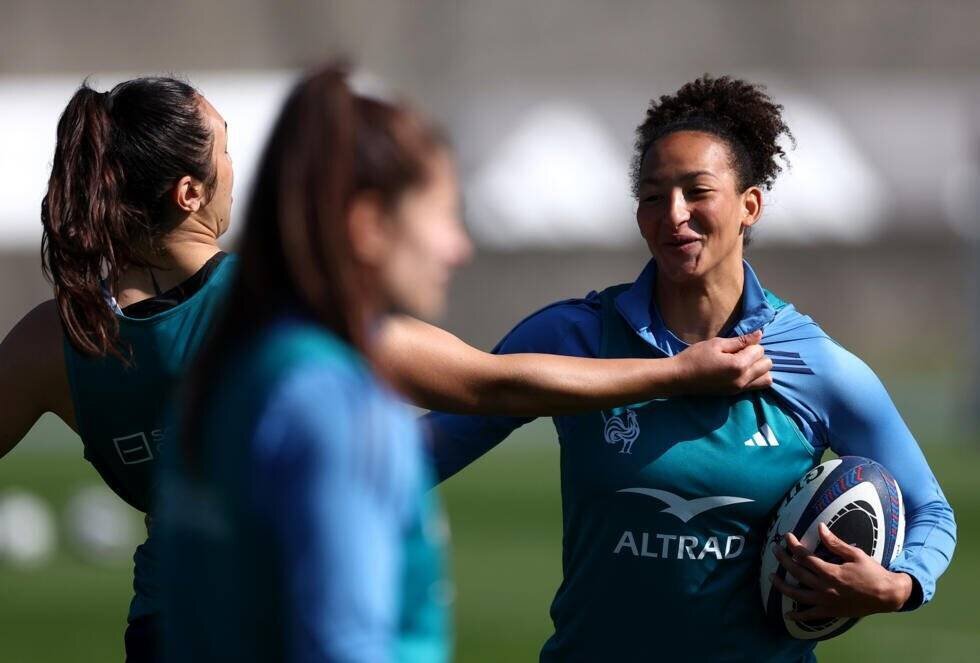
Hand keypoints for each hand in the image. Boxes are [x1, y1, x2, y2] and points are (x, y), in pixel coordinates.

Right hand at [672, 330, 772, 394]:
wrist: (679, 378)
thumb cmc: (695, 357)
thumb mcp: (716, 344)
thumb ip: (740, 341)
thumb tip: (760, 334)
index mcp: (739, 365)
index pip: (760, 351)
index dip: (750, 344)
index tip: (736, 345)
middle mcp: (743, 380)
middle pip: (767, 365)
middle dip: (758, 356)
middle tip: (741, 353)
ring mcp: (740, 389)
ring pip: (766, 379)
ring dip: (759, 369)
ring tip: (744, 363)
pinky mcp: (735, 394)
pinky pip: (757, 386)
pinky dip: (755, 378)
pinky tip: (740, 372)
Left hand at [771, 523, 912, 619]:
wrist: (887, 596)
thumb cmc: (872, 572)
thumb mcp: (855, 554)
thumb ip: (835, 543)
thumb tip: (820, 527)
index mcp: (830, 572)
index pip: (805, 556)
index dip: (793, 545)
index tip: (787, 537)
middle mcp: (825, 587)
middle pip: (797, 572)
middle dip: (783, 559)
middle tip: (774, 549)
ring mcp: (826, 601)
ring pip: (797, 594)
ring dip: (782, 585)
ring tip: (771, 577)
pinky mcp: (830, 612)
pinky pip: (810, 616)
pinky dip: (798, 616)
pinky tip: (787, 615)